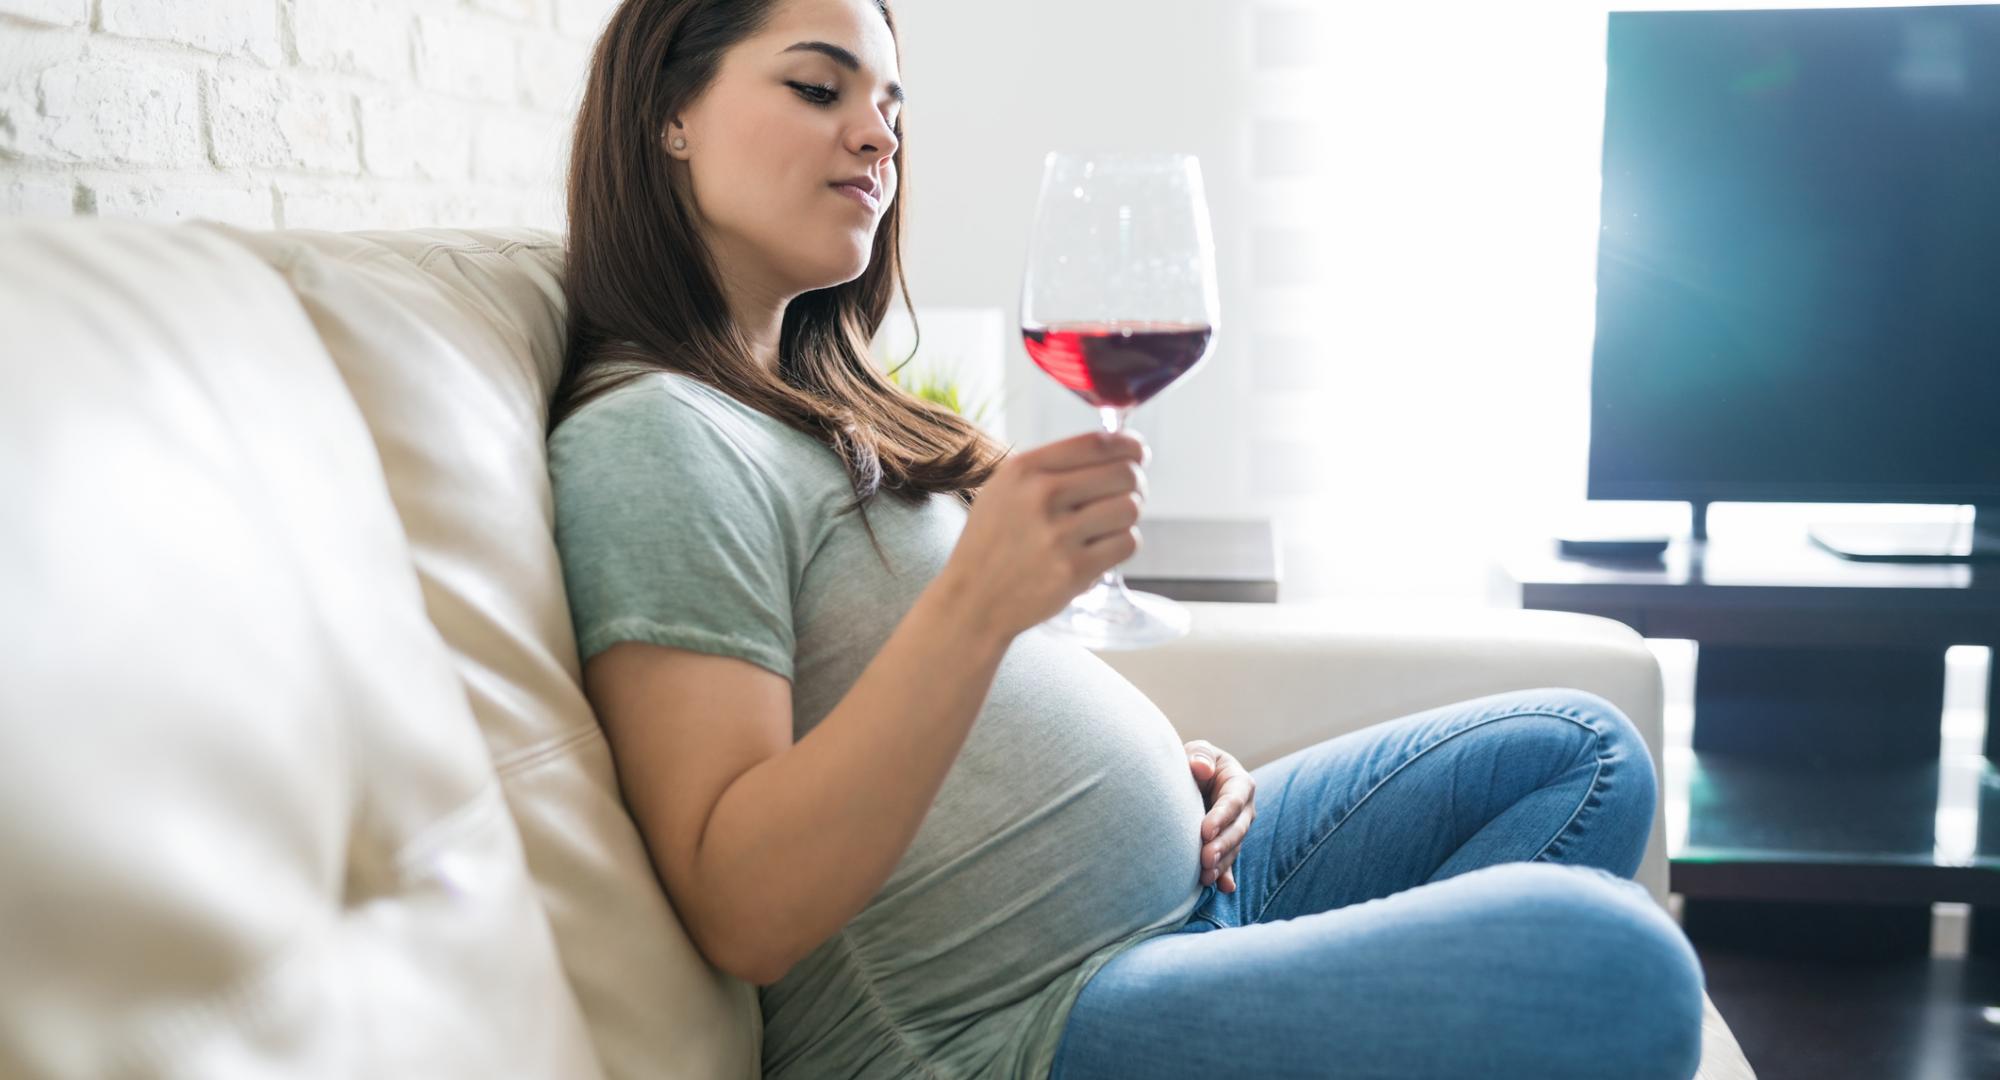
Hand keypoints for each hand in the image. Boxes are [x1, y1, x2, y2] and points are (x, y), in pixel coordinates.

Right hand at [935, 430, 1147, 641]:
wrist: (972, 600)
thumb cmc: (994, 541)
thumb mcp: (1005, 489)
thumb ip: (1052, 467)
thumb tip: (1121, 450)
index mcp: (1024, 469)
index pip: (1098, 443)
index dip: (1130, 446)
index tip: (1138, 454)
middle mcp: (1041, 496)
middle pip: (1124, 474)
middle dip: (1135, 483)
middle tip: (1128, 493)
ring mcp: (1058, 535)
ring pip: (1130, 508)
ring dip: (1128, 517)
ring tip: (1108, 525)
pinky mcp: (1074, 570)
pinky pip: (1127, 543)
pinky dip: (1122, 545)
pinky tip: (1102, 549)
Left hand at [1186, 740, 1254, 892]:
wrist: (1193, 779)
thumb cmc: (1196, 762)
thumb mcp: (1198, 751)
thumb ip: (1200, 755)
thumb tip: (1200, 767)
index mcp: (1240, 784)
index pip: (1234, 801)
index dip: (1221, 816)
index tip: (1205, 831)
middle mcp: (1244, 810)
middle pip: (1237, 830)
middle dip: (1222, 846)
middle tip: (1205, 859)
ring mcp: (1237, 830)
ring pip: (1233, 849)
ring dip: (1222, 864)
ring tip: (1206, 877)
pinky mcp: (1227, 846)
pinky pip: (1228, 863)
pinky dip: (1226, 876)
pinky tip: (1223, 888)